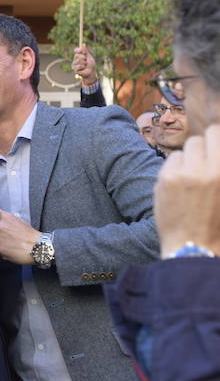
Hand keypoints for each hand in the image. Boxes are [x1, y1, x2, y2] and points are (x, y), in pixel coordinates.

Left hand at [0, 207, 40, 265]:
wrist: (38, 247)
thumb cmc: (30, 235)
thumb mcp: (19, 220)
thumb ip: (6, 217)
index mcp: (5, 217)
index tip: (1, 228)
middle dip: (0, 234)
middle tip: (10, 238)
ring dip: (1, 242)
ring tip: (12, 244)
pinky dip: (3, 250)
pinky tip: (12, 250)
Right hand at [72, 46, 97, 86]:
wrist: (91, 72)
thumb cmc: (91, 64)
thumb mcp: (89, 56)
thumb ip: (86, 51)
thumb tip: (83, 44)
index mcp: (79, 54)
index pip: (76, 50)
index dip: (79, 50)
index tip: (84, 53)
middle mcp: (75, 58)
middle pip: (77, 55)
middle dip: (84, 58)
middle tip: (86, 61)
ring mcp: (74, 63)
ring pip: (77, 61)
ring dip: (83, 63)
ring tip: (85, 65)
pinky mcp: (74, 69)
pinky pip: (77, 66)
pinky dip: (82, 67)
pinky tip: (83, 69)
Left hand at [155, 126, 219, 256]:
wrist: (194, 247)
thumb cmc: (218, 224)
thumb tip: (214, 151)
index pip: (216, 133)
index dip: (215, 139)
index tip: (213, 148)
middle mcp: (208, 170)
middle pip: (199, 139)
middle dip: (201, 148)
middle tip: (202, 163)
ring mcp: (185, 174)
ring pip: (183, 149)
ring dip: (188, 158)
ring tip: (191, 176)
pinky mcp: (165, 180)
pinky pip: (170, 161)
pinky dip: (174, 168)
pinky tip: (179, 184)